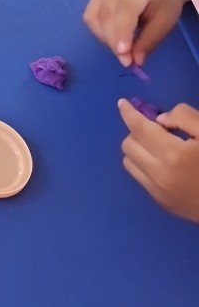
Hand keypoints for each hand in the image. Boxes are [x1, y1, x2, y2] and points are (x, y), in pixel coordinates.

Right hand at [83, 0, 183, 66]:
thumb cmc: (164, 3)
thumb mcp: (165, 22)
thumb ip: (149, 41)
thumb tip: (134, 61)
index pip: (126, 8)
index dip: (122, 32)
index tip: (124, 57)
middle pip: (107, 13)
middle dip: (114, 41)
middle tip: (126, 61)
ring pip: (94, 16)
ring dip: (105, 38)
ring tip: (121, 49)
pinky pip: (90, 16)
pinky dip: (99, 32)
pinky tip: (112, 38)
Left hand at [119, 99, 198, 222]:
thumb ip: (184, 117)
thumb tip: (159, 120)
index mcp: (173, 154)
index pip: (139, 128)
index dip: (128, 112)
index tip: (122, 103)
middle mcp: (159, 174)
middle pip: (128, 144)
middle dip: (138, 132)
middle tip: (158, 130)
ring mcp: (158, 192)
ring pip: (129, 162)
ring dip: (137, 149)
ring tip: (158, 146)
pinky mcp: (161, 203)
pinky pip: (140, 177)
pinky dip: (144, 165)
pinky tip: (164, 164)